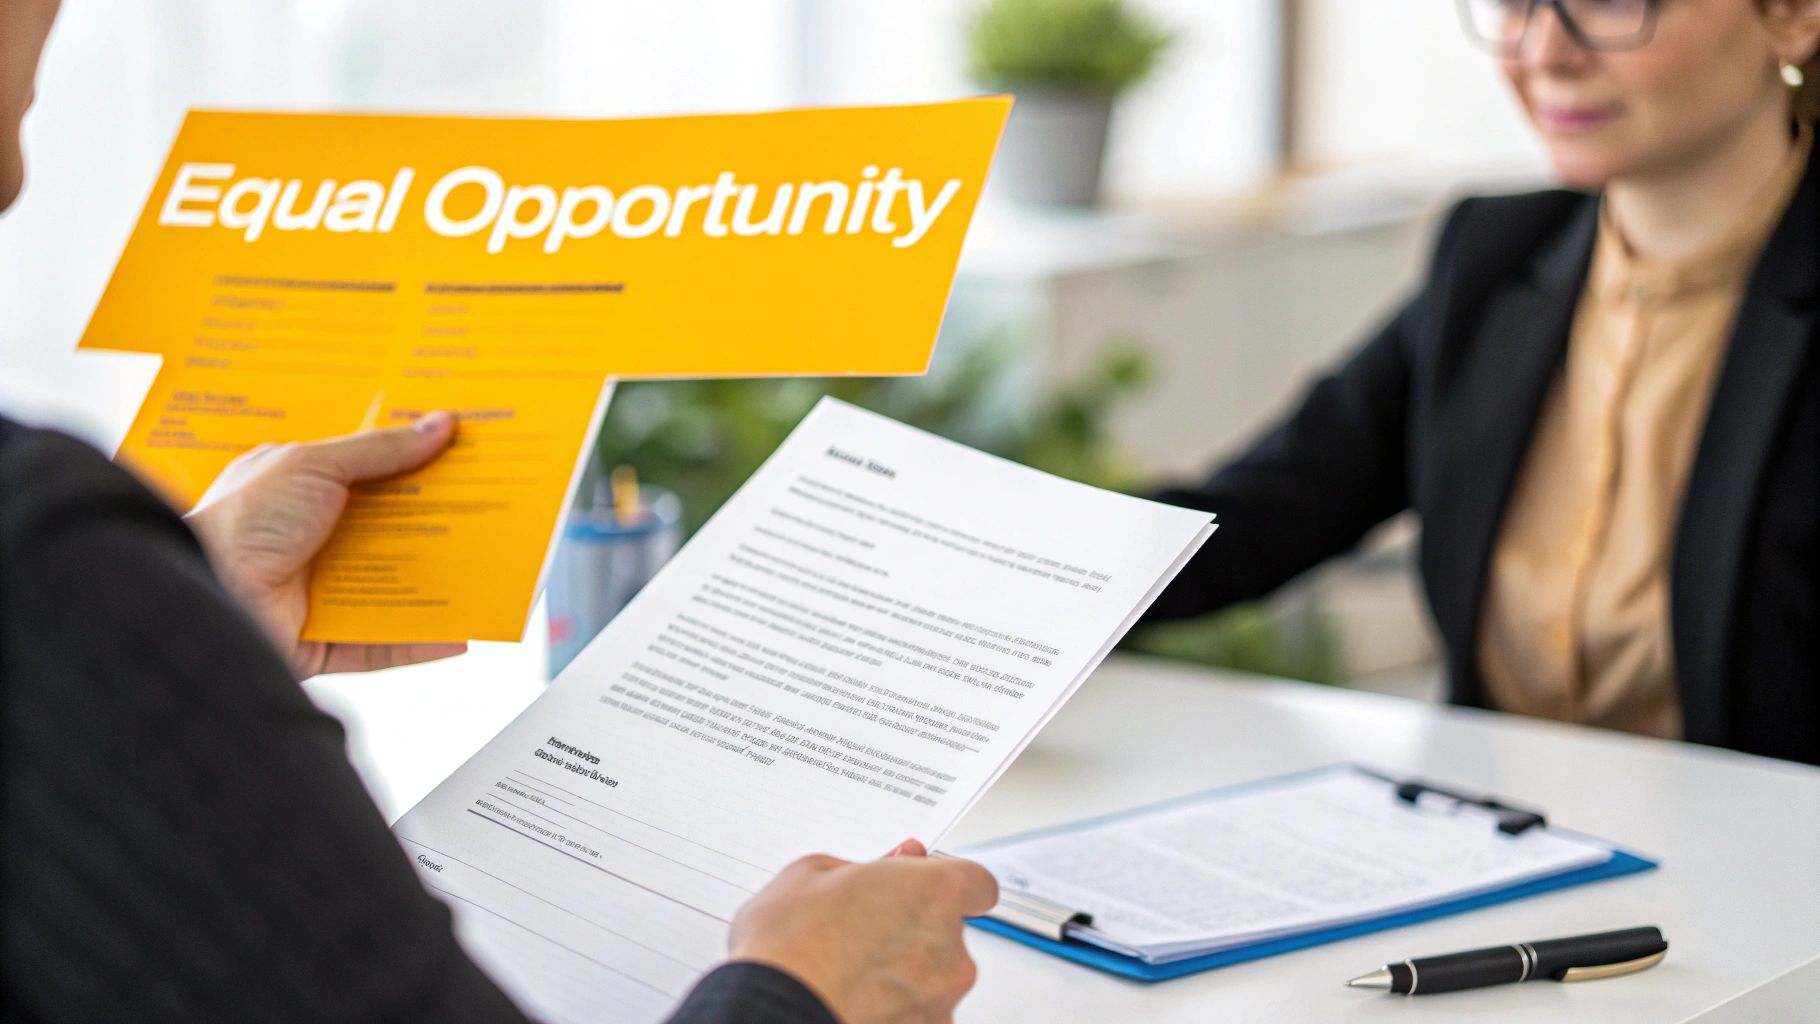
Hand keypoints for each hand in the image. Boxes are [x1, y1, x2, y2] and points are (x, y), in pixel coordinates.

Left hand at [184, 412, 467, 677]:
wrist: (203, 594)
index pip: (372, 473)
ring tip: (485, 572)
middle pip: (390, 531)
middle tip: (490, 511)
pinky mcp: (324, 641)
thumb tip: (437, 425)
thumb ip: (380, 449)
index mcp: (302, 489)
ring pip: (392, 587)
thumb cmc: (242, 522)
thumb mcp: (314, 464)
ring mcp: (318, 591)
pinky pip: (383, 643)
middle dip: (437, 524)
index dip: (415, 464)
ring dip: (435, 583)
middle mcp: (312, 539)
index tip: (462, 457)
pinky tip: (459, 635)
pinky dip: (421, 641)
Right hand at [728, 839, 997, 1023]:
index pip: (978, 884)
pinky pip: (917, 1014)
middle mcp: (951, 948)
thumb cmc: (787, 948)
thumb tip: (897, 860)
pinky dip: (893, 1010)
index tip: (924, 889)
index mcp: (934, 893)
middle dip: (915, 932)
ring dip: (904, 975)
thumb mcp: (814, 875)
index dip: (948, 887)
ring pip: (932, 980)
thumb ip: (873, 864)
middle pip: (949, 934)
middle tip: (864, 931)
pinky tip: (852, 999)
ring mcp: (940, 1000)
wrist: (771, 1012)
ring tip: (847, 972)